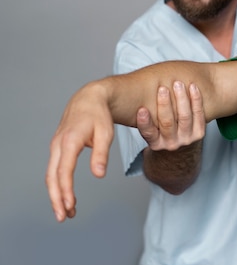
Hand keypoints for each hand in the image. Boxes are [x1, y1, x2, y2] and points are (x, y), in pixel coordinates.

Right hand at [46, 82, 114, 221]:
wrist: (89, 99)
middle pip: (52, 177)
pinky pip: (55, 170)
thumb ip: (101, 154)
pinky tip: (66, 196)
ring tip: (67, 212)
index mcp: (69, 141)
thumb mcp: (105, 133)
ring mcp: (56, 146)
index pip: (64, 171)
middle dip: (57, 199)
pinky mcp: (58, 148)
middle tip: (63, 217)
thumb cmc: (99, 115)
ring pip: (51, 175)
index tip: (70, 206)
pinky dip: (58, 185)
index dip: (66, 190)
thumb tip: (99, 175)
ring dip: (57, 195)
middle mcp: (58, 145)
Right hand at [136, 81, 204, 150]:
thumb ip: (144, 115)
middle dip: (165, 104)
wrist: (181, 148)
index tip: (142, 109)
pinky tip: (193, 87)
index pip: (148, 133)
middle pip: (167, 123)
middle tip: (162, 89)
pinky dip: (196, 100)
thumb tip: (127, 92)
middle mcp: (171, 143)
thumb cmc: (162, 131)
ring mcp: (186, 139)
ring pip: (185, 117)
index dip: (144, 122)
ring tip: (178, 84)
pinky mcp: (199, 133)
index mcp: (155, 143)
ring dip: (182, 99)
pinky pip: (199, 114)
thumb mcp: (151, 128)